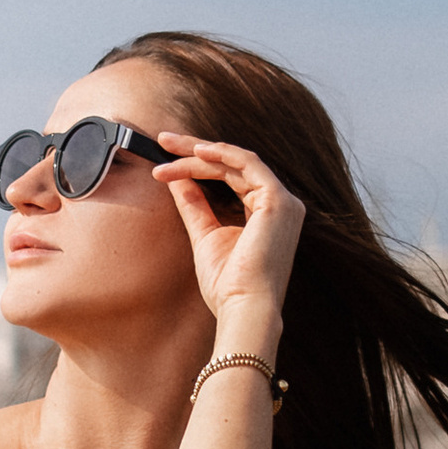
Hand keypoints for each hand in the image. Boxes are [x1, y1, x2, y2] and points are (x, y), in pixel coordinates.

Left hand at [153, 134, 303, 336]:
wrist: (244, 308)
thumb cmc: (228, 285)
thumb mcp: (205, 236)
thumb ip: (194, 206)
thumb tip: (176, 180)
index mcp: (267, 214)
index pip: (231, 177)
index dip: (198, 164)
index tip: (166, 160)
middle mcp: (280, 205)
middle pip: (233, 164)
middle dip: (195, 150)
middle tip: (164, 140)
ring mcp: (283, 202)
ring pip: (236, 162)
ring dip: (199, 153)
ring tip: (168, 149)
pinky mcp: (278, 201)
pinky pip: (247, 164)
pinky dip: (221, 154)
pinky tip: (195, 152)